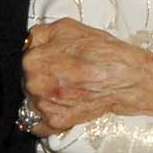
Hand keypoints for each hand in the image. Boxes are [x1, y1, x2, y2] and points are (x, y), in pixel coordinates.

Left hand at [18, 18, 152, 134]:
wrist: (126, 78)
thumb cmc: (102, 52)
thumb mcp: (68, 27)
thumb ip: (41, 34)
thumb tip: (30, 41)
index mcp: (33, 60)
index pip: (26, 60)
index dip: (42, 58)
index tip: (55, 60)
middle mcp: (34, 84)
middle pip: (28, 81)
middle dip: (42, 78)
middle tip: (64, 75)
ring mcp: (45, 105)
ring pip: (33, 101)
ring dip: (45, 97)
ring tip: (69, 89)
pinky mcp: (56, 122)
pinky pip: (38, 124)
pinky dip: (48, 117)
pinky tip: (63, 106)